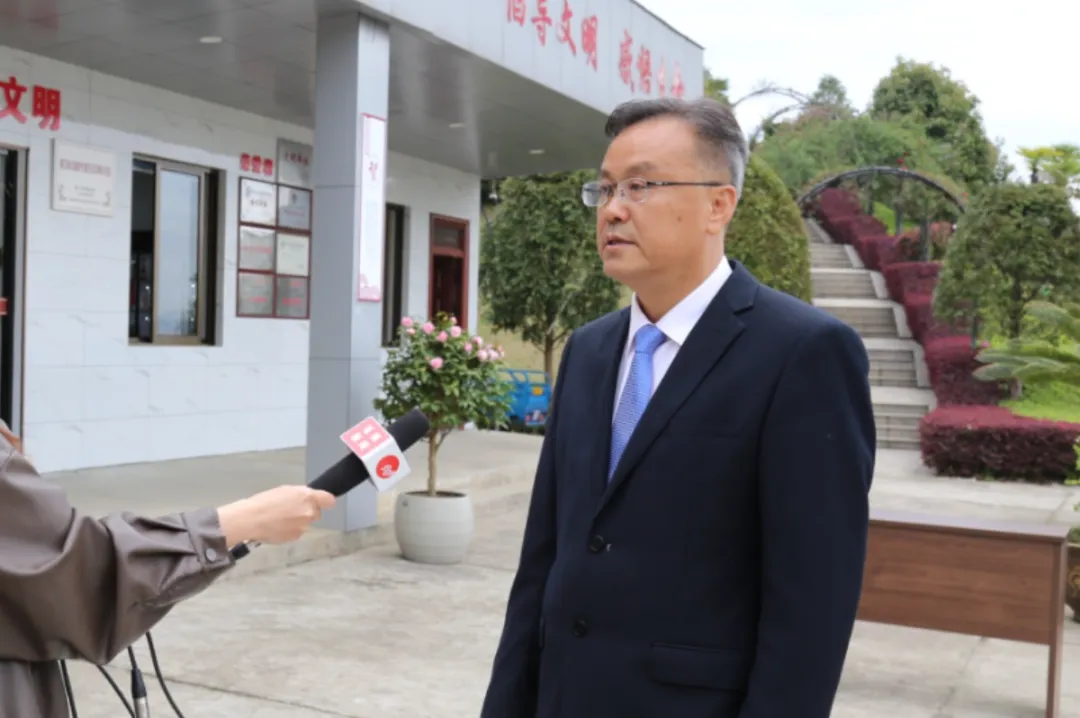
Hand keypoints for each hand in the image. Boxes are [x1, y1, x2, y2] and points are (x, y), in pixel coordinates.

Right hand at [217, 485, 335, 545]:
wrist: (250, 520)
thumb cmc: (264, 502)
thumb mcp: (285, 490)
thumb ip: (301, 495)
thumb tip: (307, 499)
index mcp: (307, 497)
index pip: (329, 500)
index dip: (325, 501)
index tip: (323, 502)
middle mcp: (308, 512)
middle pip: (316, 513)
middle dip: (307, 512)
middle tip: (291, 510)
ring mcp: (303, 526)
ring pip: (305, 524)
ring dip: (297, 522)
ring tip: (279, 519)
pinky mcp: (295, 537)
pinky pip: (296, 532)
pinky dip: (289, 530)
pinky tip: (277, 527)